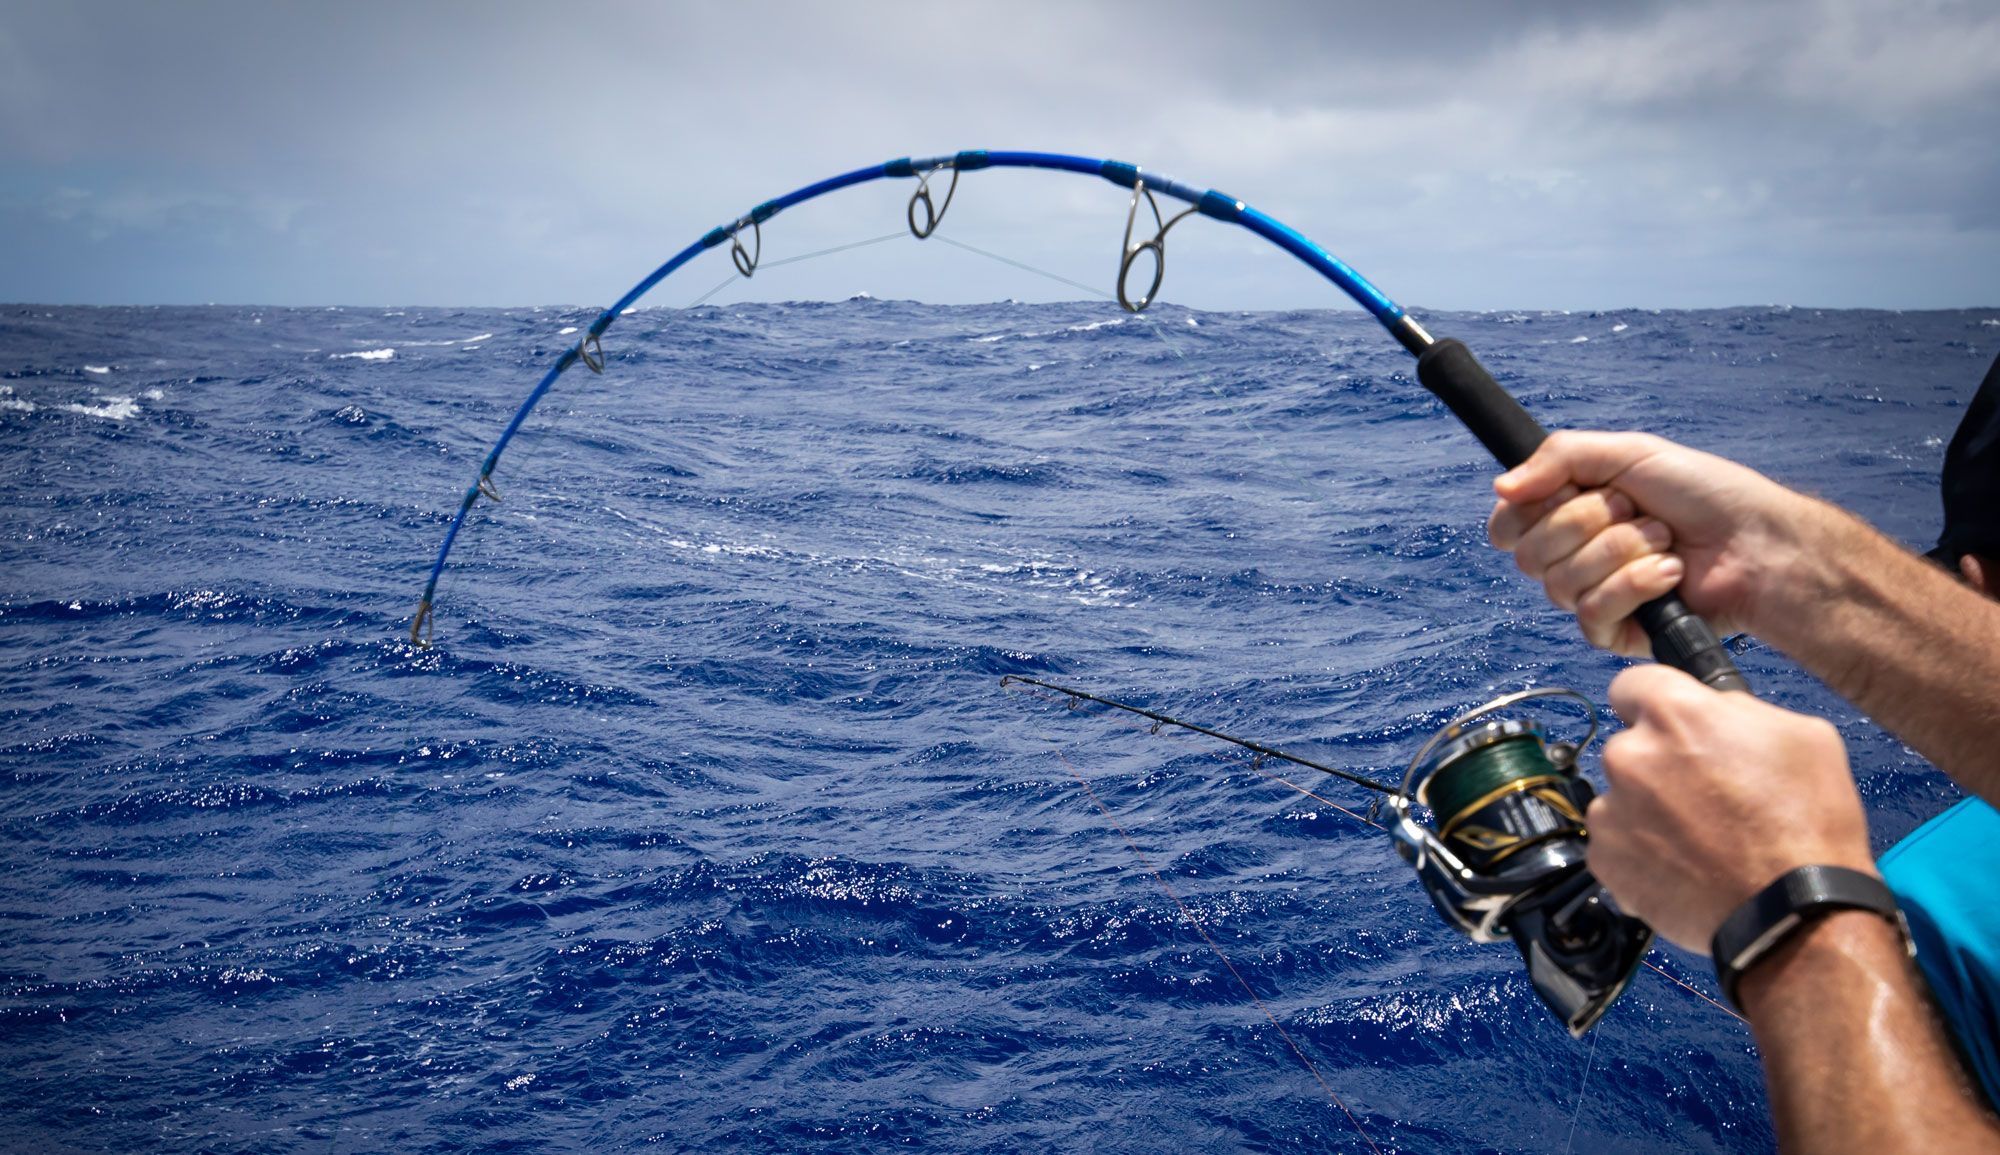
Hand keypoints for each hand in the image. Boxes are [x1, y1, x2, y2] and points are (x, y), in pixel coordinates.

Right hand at [1487, 431, 1823, 655]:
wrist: (1759, 541)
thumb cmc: (1705, 493)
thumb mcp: (1629, 452)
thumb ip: (1558, 457)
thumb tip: (1501, 487)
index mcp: (1568, 514)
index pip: (1507, 526)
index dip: (1529, 511)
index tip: (1569, 491)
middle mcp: (1574, 557)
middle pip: (1529, 554)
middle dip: (1589, 523)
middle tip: (1636, 510)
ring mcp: (1594, 596)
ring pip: (1560, 584)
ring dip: (1622, 551)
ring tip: (1664, 540)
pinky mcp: (1618, 631)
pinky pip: (1593, 615)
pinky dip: (1636, 585)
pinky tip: (1670, 573)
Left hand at [1585, 664, 1875, 951]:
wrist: (1794, 911)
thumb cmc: (1807, 825)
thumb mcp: (1800, 736)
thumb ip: (1739, 711)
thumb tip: (1715, 711)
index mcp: (1674, 714)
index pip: (1632, 684)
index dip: (1654, 703)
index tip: (1667, 723)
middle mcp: (1630, 755)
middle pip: (1630, 746)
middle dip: (1659, 764)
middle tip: (1704, 796)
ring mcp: (1611, 810)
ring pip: (1622, 797)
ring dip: (1648, 810)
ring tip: (1700, 839)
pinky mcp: (1605, 859)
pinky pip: (1615, 844)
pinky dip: (1640, 853)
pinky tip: (1684, 866)